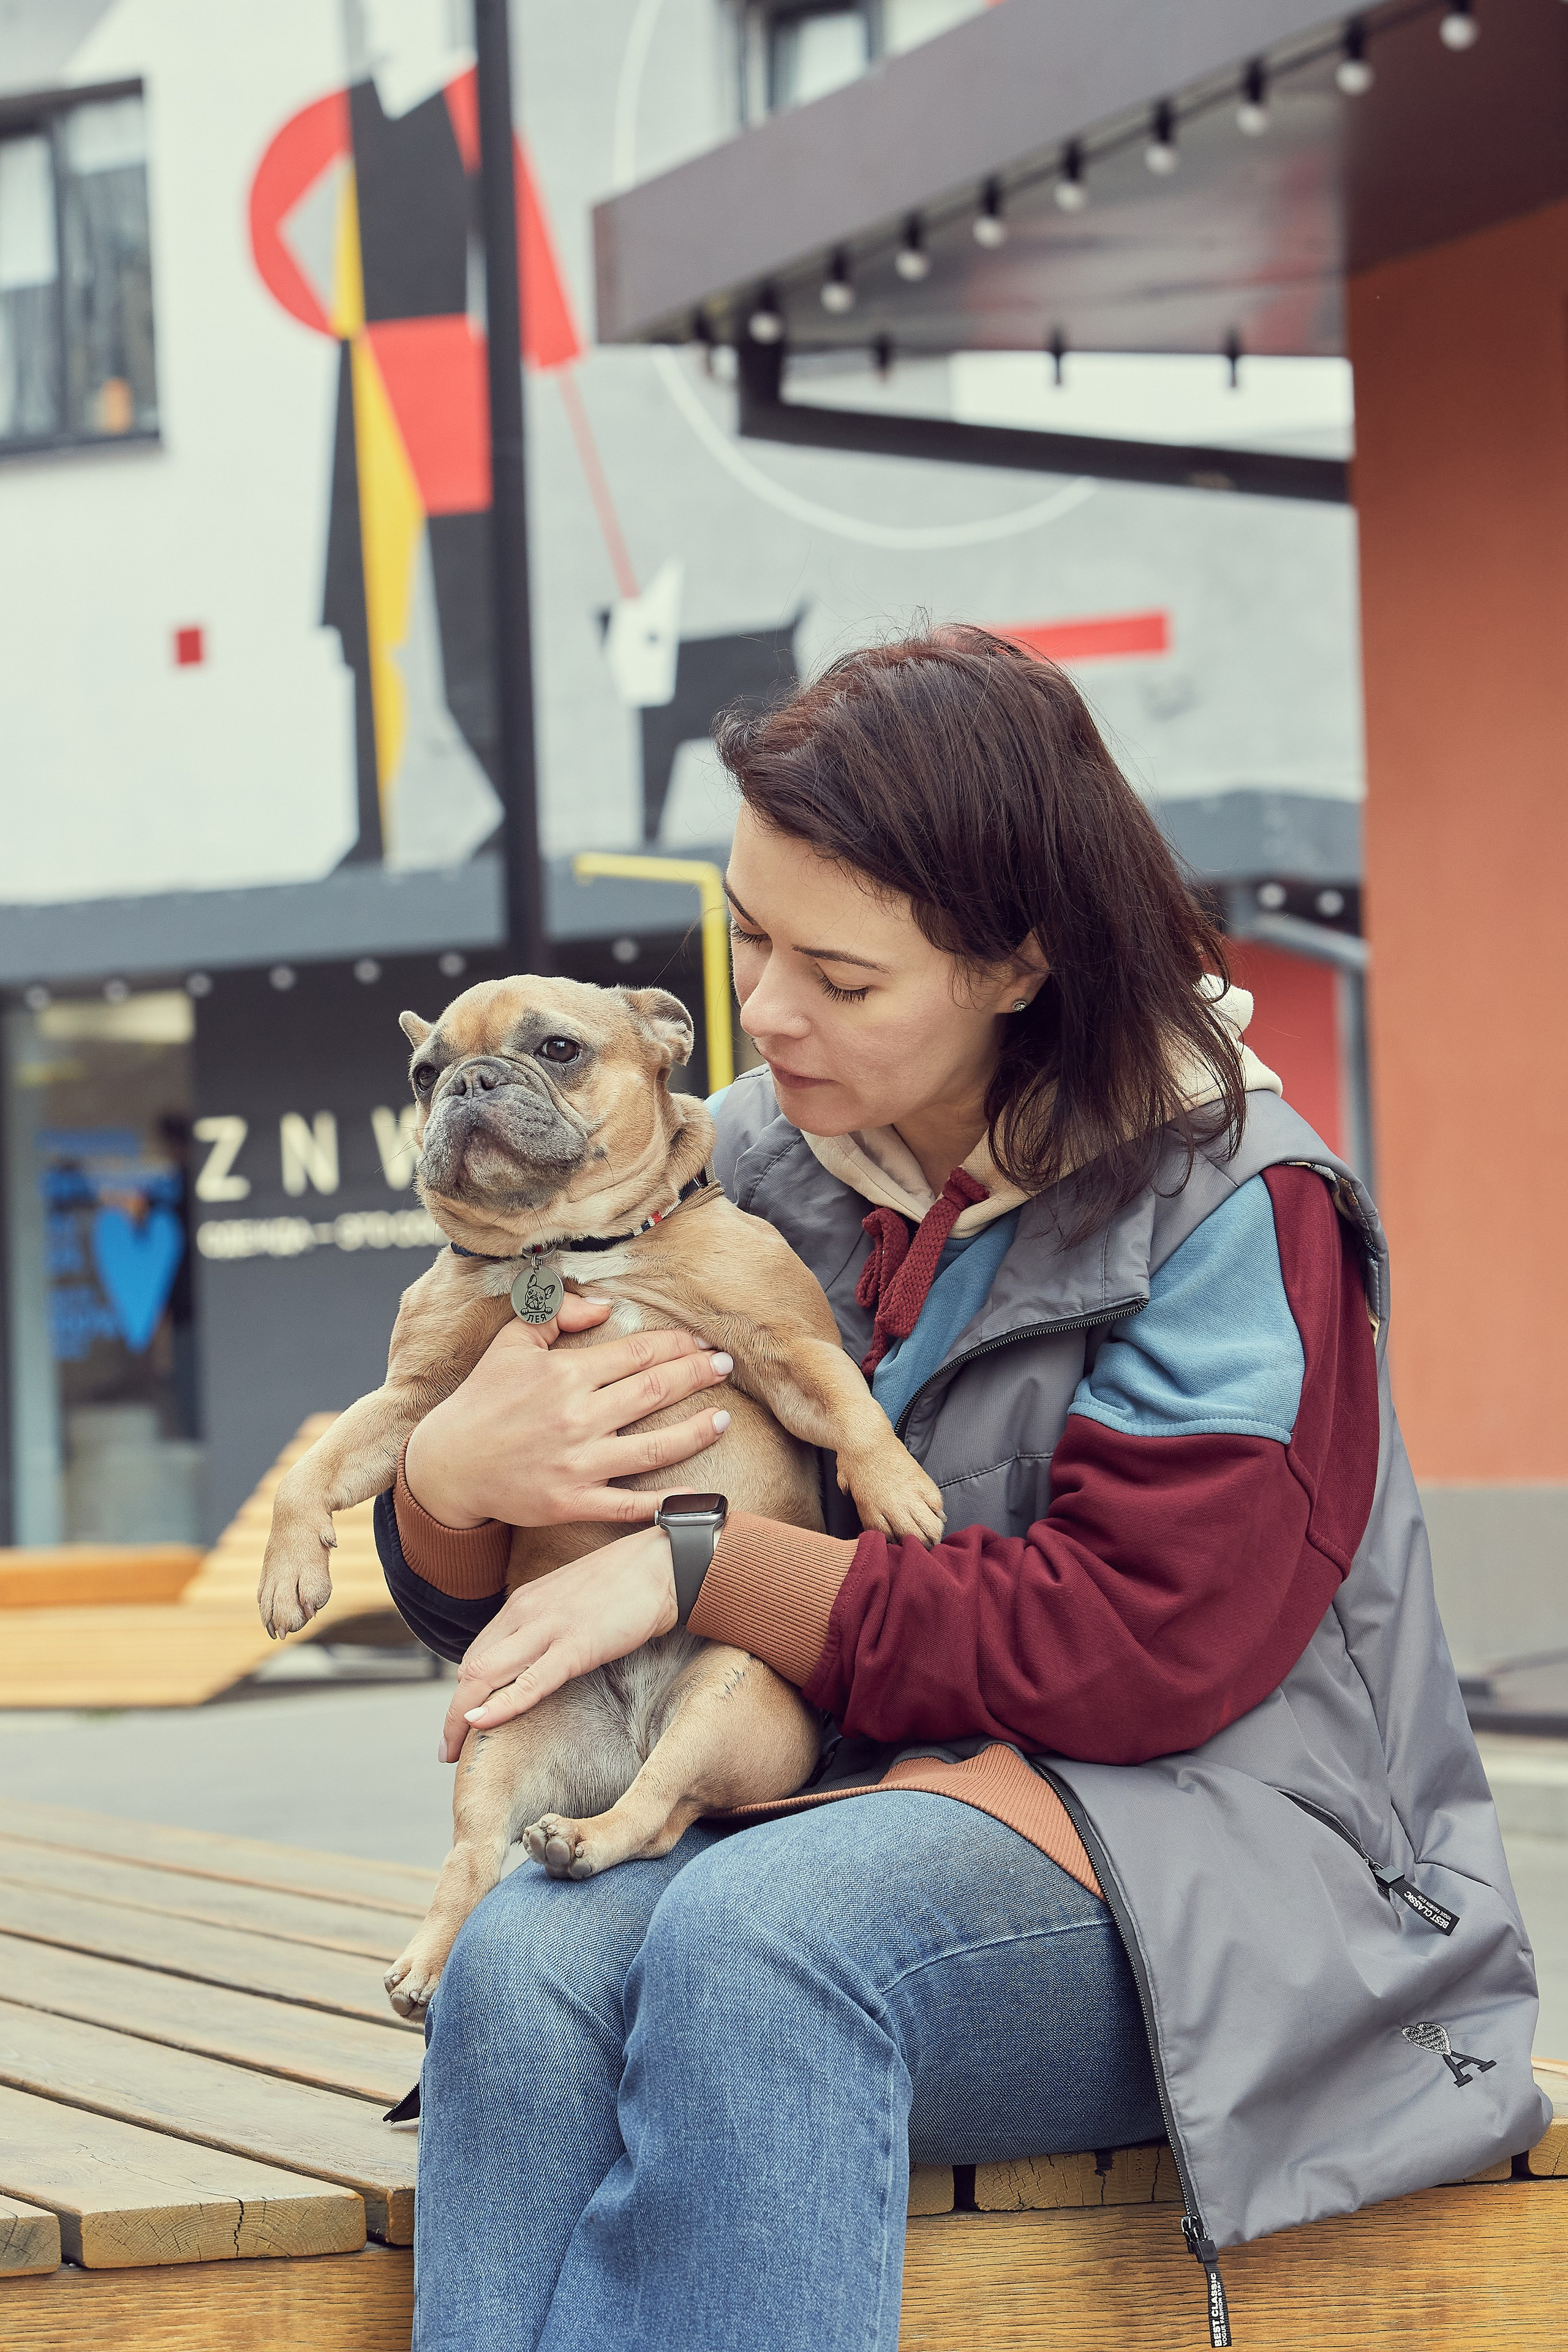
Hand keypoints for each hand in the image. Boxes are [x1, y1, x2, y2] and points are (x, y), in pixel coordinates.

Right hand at [403, 1294, 731, 1530]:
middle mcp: (577, 1417)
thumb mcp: (511, 1343)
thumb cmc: (482, 1401)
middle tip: (726, 1366)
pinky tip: (698, 1497)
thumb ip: (555, 1314)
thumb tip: (605, 1306)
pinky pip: (629, 1505)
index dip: (676, 1344)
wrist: (448, 1466)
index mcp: (565, 1374)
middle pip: (654, 1391)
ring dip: (695, 1432)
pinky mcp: (573, 1503)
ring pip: (653, 1447)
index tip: (702, 1341)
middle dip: (697, 1375)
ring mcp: (578, 1464)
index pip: (637, 1353)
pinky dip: (666, 1503)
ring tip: (724, 1419)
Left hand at [438, 1526, 677, 1761]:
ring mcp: (548, 1628)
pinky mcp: (575, 1646)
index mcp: (523, 1601)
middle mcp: (525, 1611)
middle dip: (452, 1712)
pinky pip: (528, 1682)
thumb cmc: (626, 1583)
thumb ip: (547, 1625)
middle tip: (446, 1748)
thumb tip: (539, 1658)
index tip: (460, 1721)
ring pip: (486, 1675)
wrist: (665, 1563)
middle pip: (471, 1668)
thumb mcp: (571, 1601)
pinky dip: (499, 1706)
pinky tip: (479, 1723)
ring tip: (451, 1750)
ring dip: (462, 1717)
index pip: (477, 1653)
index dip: (463, 1692)